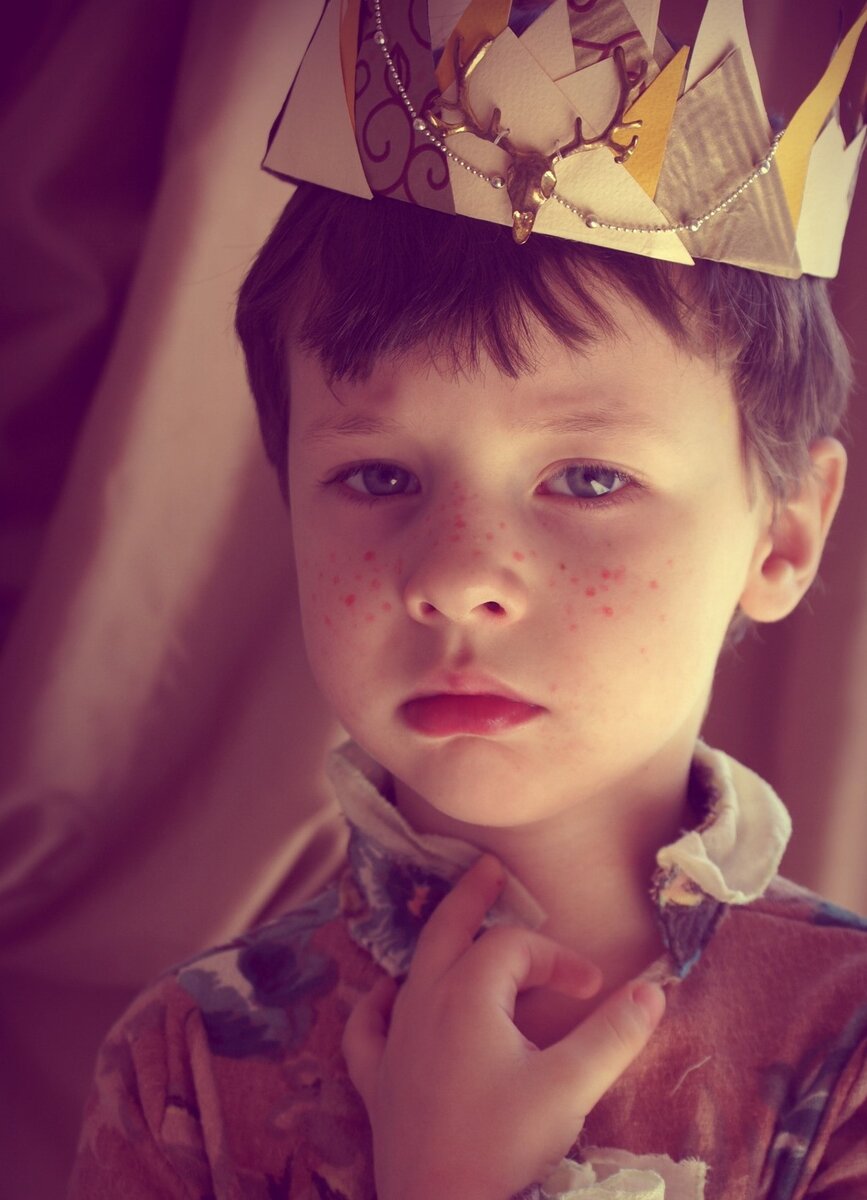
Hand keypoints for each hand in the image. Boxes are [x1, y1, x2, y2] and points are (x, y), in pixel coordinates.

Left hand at [342, 854, 665, 1199]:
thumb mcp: (569, 1089)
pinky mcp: (377, 1084)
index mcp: (467, 996)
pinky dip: (379, 1005)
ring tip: (451, 927)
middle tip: (488, 868)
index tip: (594, 990)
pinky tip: (385, 1001)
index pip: (516, 949)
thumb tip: (655, 989)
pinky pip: (367, 1028)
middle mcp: (422, 1005)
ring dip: (436, 944)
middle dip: (473, 898)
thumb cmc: (505, 1149)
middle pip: (447, 931)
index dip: (559, 958)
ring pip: (411, 972)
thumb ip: (613, 1035)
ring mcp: (393, 1044)